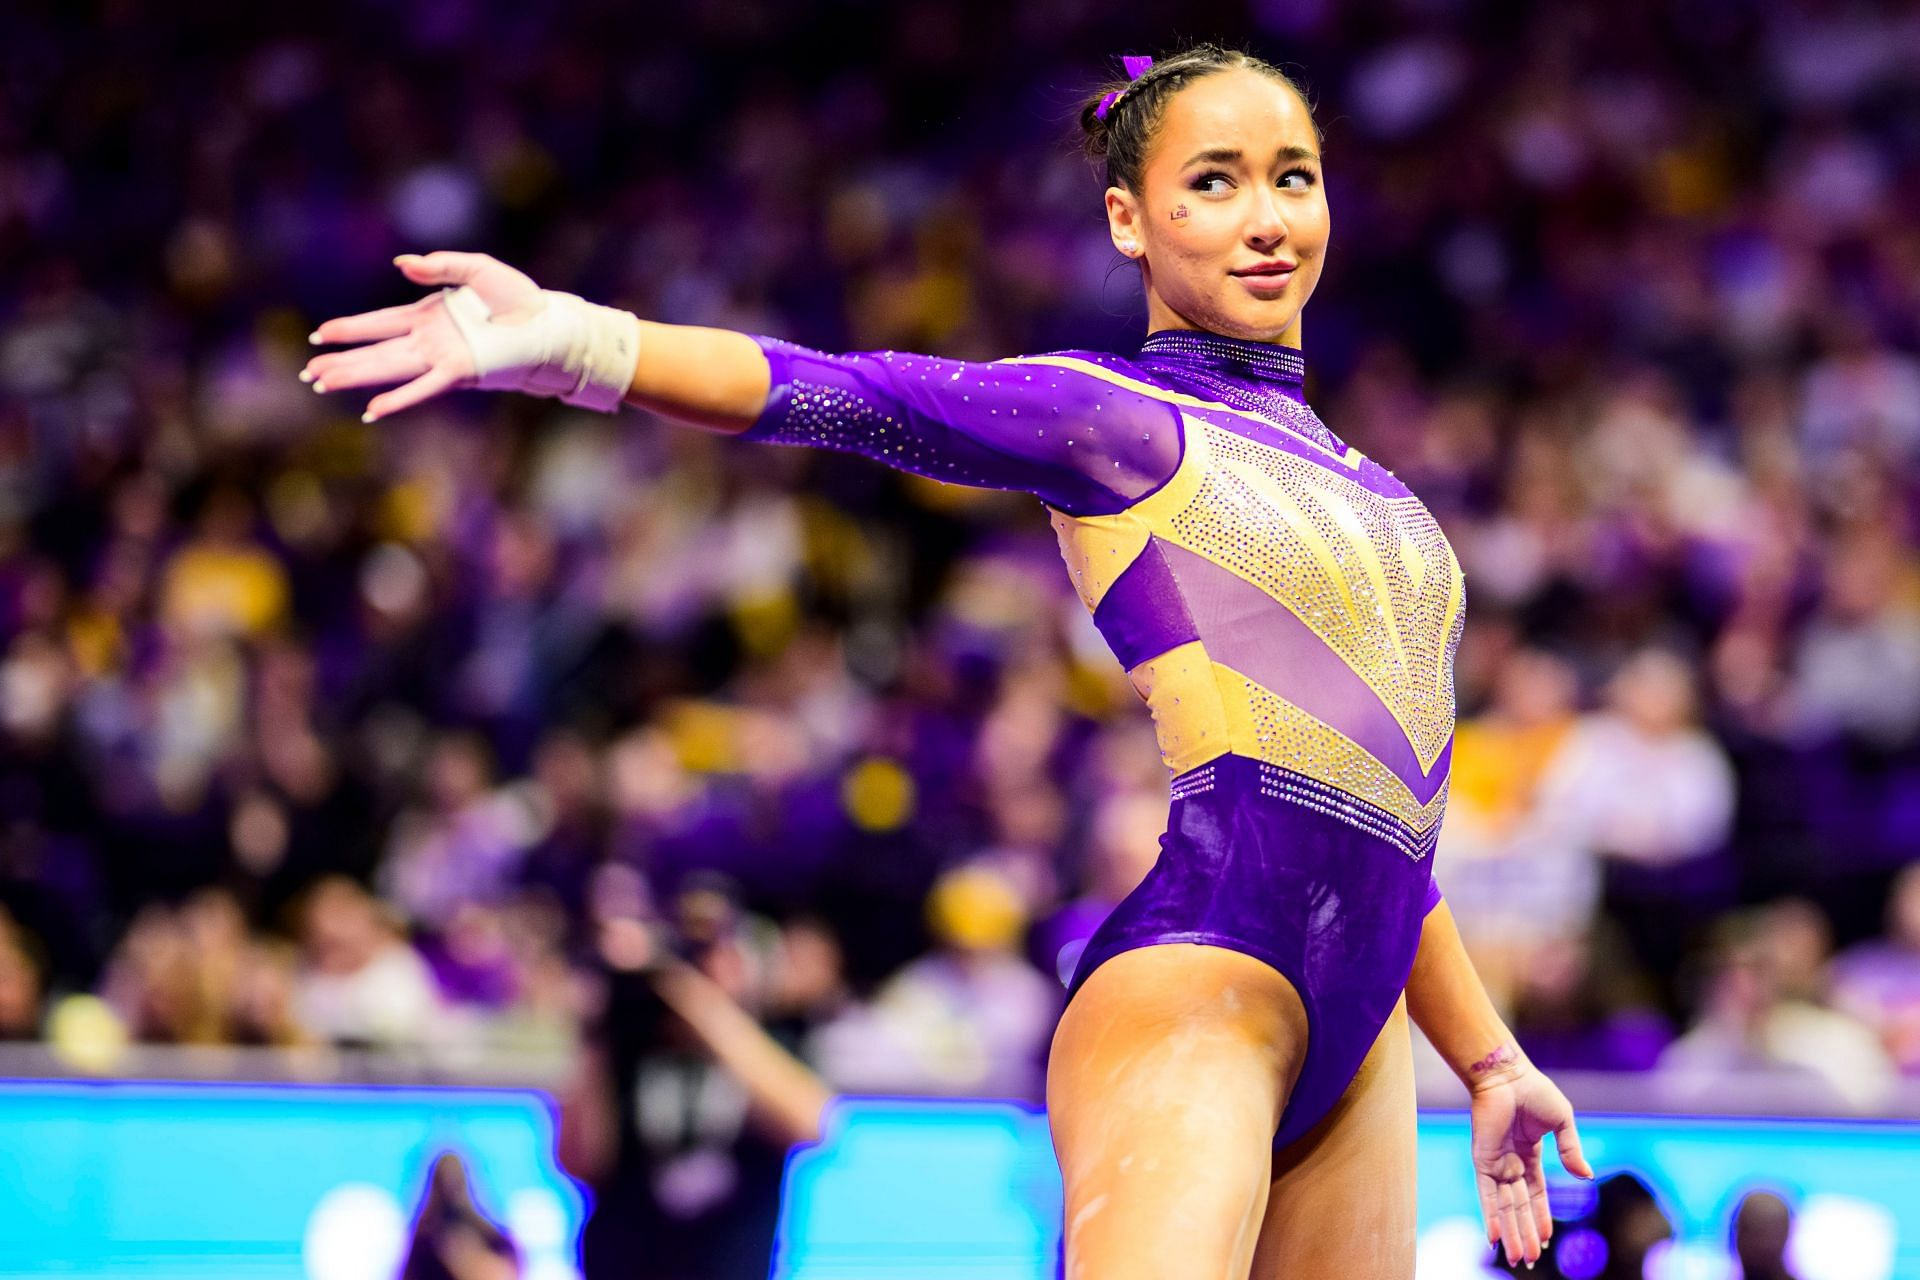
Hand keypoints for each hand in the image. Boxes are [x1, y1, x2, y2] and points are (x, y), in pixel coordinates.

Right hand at [303, 252, 544, 421]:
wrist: (547, 322)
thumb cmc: (517, 298)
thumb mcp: (476, 268)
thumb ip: (439, 265)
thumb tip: (401, 265)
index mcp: (428, 315)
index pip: (379, 323)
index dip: (349, 329)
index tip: (319, 335)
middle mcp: (429, 340)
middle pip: (375, 351)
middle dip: (341, 361)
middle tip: (308, 373)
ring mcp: (441, 357)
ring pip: (388, 368)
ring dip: (355, 377)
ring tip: (323, 384)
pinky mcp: (459, 371)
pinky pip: (422, 388)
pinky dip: (398, 399)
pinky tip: (372, 409)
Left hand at [1468, 1062, 1592, 1268]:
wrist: (1507, 1075)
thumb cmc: (1534, 1091)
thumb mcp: (1562, 1122)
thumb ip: (1571, 1150)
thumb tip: (1587, 1176)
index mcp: (1530, 1156)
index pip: (1537, 1195)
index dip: (1541, 1217)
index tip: (1545, 1240)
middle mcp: (1511, 1164)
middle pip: (1520, 1208)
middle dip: (1525, 1234)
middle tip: (1528, 1261)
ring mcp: (1496, 1164)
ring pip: (1506, 1207)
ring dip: (1512, 1233)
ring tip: (1518, 1259)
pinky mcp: (1483, 1160)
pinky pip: (1487, 1194)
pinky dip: (1491, 1216)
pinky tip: (1495, 1237)